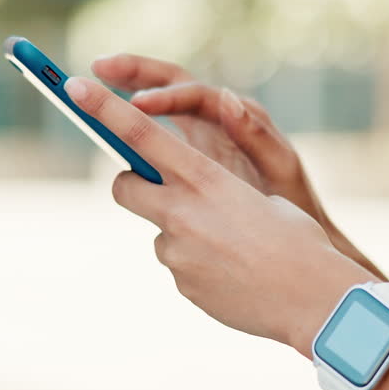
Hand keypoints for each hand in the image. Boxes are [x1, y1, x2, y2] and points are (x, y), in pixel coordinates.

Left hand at [64, 75, 371, 355]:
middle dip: (133, 184)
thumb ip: (216, 191)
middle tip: (157, 190)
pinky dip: (200, 264)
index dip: (103, 110)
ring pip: (160, 231)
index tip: (74, 88)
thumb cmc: (299, 240)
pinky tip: (236, 273)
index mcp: (207, 179)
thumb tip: (191, 200)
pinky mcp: (183, 284)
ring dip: (182, 233)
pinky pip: (180, 265)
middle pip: (125, 187)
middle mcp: (183, 213)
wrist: (314, 301)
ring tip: (231, 247)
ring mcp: (178, 252)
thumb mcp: (259, 198)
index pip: (142, 136)